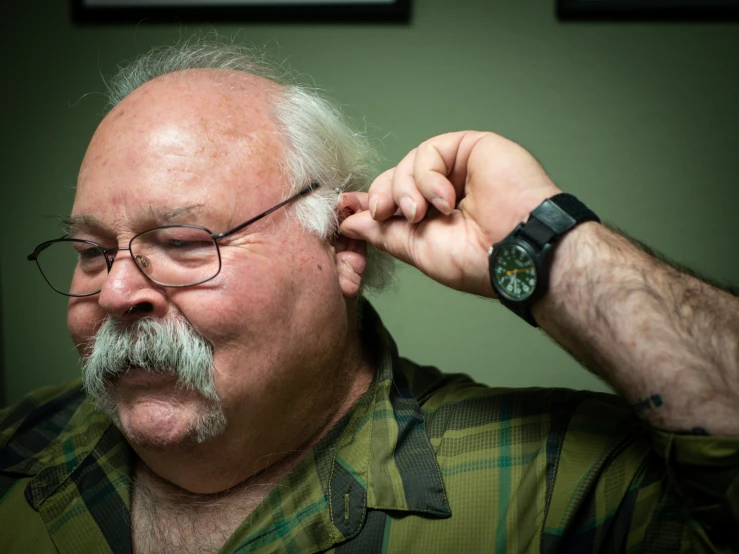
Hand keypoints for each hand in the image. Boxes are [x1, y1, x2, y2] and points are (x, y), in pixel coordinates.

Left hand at [340, 131, 561, 296]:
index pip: (393, 199)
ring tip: (424, 213)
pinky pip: (430, 151)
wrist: (516, 252)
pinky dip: (428, 177)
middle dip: (383, 197)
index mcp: (434, 215)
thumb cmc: (478, 260)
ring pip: (408, 163)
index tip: (344, 209)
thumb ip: (384, 232)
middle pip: (395, 178)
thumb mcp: (417, 250)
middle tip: (387, 215)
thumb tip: (351, 222)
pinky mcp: (471, 147)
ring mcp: (459, 168)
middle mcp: (445, 189)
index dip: (368, 202)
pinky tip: (446, 200)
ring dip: (406, 190)